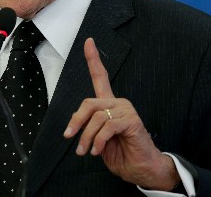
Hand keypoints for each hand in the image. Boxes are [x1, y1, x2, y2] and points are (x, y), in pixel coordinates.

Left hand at [63, 38, 179, 190]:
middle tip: (70, 137)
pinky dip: (98, 141)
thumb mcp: (97, 138)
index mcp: (109, 104)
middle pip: (88, 103)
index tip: (88, 41)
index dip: (93, 58)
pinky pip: (107, 127)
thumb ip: (88, 126)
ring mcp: (126, 110)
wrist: (140, 169)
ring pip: (96, 118)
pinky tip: (98, 151)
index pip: (100, 76)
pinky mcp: (131, 121)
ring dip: (87, 137)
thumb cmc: (120, 153)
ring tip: (86, 151)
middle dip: (76, 121)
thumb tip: (76, 126)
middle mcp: (118, 103)